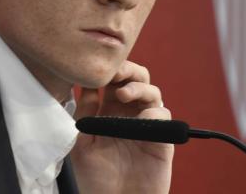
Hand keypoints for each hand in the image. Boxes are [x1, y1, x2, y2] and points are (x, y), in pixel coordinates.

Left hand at [71, 60, 172, 193]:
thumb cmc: (96, 179)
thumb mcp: (82, 142)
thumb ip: (86, 112)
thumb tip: (86, 82)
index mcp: (111, 111)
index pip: (116, 80)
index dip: (112, 69)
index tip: (101, 67)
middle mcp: (131, 114)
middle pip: (138, 79)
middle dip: (129, 70)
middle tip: (117, 73)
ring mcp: (148, 125)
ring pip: (153, 92)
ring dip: (139, 88)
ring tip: (123, 94)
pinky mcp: (162, 139)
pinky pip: (163, 116)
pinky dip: (153, 112)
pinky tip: (140, 120)